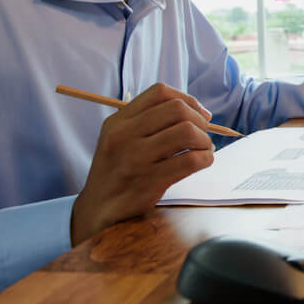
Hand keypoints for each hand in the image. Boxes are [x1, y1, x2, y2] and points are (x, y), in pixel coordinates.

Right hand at [70, 83, 215, 245]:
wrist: (98, 209)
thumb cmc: (118, 171)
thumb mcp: (120, 138)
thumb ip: (149, 122)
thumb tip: (199, 113)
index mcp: (118, 121)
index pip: (159, 93)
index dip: (188, 100)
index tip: (199, 115)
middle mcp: (124, 135)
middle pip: (177, 109)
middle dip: (199, 121)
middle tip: (203, 134)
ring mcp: (136, 158)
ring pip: (187, 132)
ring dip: (204, 140)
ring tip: (204, 149)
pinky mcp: (149, 181)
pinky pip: (190, 160)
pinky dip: (205, 158)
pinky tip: (203, 162)